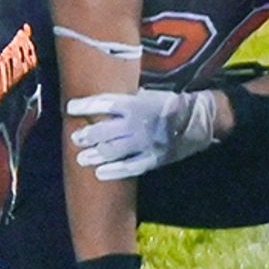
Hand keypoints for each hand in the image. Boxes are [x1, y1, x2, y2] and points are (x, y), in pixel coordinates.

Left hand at [68, 87, 230, 181]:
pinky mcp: (153, 158)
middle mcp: (137, 124)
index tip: (71, 108)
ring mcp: (145, 143)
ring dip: (95, 155)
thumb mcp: (147, 94)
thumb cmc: (167, 105)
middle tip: (75, 138)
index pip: (105, 103)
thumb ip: (125, 99)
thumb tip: (100, 100)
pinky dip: (114, 171)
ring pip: (114, 151)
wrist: (197, 120)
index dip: (86, 106)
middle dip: (87, 135)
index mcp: (135, 104)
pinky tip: (100, 173)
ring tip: (81, 158)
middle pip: (105, 131)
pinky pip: (130, 167)